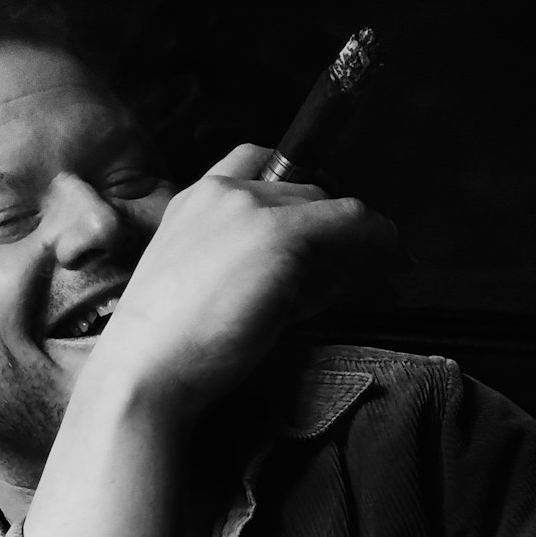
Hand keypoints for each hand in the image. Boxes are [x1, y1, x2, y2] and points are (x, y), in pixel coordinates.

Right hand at [93, 143, 401, 418]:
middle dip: (331, 233)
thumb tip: (317, 273)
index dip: (295, 194)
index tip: (318, 229)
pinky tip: (391, 271)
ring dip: (354, 247)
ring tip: (368, 287)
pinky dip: (380, 245)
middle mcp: (222, 193)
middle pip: (305, 192)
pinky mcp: (281, 237)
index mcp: (192, 200)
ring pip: (334, 209)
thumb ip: (241, 265)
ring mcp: (252, 210)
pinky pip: (355, 224)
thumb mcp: (197, 288)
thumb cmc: (166, 350)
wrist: (144, 373)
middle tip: (352, 278)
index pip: (256, 163)